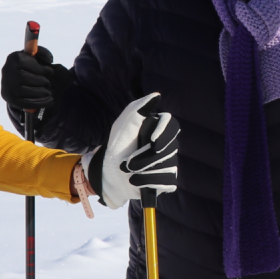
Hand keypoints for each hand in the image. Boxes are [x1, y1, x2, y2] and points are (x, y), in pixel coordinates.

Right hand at [1, 45, 71, 114]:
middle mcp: (7, 72)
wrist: (14, 81)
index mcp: (14, 58)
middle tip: (48, 83)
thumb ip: (43, 54)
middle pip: (27, 78)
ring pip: (28, 91)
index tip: (50, 72)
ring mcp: (8, 86)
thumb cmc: (28, 66)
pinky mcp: (11, 99)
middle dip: (42, 81)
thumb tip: (49, 60)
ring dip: (43, 92)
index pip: (29, 64)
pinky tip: (49, 100)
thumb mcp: (35, 56)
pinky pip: (27, 103)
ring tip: (48, 92)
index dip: (42, 69)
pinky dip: (41, 102)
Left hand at [89, 92, 179, 209]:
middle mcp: (166, 145)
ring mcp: (168, 163)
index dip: (164, 133)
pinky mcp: (166, 180)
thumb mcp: (122, 127)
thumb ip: (137, 110)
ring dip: (144, 171)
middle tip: (126, 162)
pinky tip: (136, 181)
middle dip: (145, 158)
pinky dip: (149, 182)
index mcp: (157, 129)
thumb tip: (156, 96)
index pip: (172, 126)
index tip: (151, 140)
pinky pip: (168, 181)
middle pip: (170, 149)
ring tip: (128, 172)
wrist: (107, 176)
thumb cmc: (116, 148)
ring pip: (167, 166)